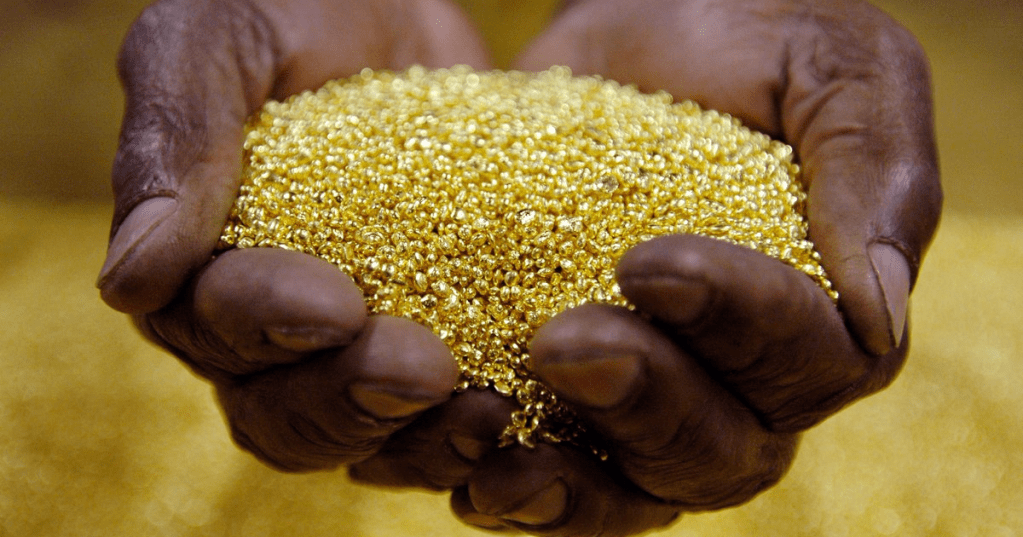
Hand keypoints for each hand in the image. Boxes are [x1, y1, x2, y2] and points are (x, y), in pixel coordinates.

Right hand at [98, 0, 491, 471]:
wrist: (394, 7)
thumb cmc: (290, 8)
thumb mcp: (219, 41)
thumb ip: (173, 142)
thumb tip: (129, 281)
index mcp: (198, 266)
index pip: (214, 325)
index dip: (268, 325)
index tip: (337, 305)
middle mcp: (266, 328)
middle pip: (285, 409)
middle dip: (350, 398)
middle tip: (427, 370)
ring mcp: (352, 343)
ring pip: (364, 432)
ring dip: (420, 438)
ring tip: (489, 412)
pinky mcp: (437, 334)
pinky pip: (446, 411)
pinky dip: (479, 424)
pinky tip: (530, 411)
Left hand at [434, 0, 940, 533]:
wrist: (639, 27)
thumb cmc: (748, 37)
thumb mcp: (831, 67)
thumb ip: (871, 172)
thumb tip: (880, 312)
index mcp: (827, 309)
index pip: (811, 360)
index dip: (737, 325)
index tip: (648, 261)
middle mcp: (749, 376)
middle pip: (723, 447)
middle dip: (643, 401)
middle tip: (558, 341)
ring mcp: (660, 394)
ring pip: (640, 482)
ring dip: (569, 477)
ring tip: (492, 439)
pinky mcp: (576, 390)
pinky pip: (561, 468)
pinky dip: (519, 480)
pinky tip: (465, 465)